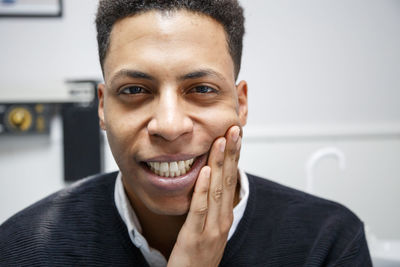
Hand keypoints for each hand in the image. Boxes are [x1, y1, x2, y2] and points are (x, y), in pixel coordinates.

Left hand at [167, 126, 241, 266]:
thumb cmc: (198, 256)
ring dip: (219, 163)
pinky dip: (203, 188)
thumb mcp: (208, 228)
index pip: (231, 180)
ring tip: (221, 141)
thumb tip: (208, 183)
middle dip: (231, 153)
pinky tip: (205, 170)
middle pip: (228, 180)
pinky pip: (200, 208)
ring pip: (217, 189)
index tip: (234, 135)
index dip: (234, 157)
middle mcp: (222, 219)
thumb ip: (210, 206)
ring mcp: (211, 228)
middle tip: (234, 129)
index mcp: (224, 215)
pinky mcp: (196, 236)